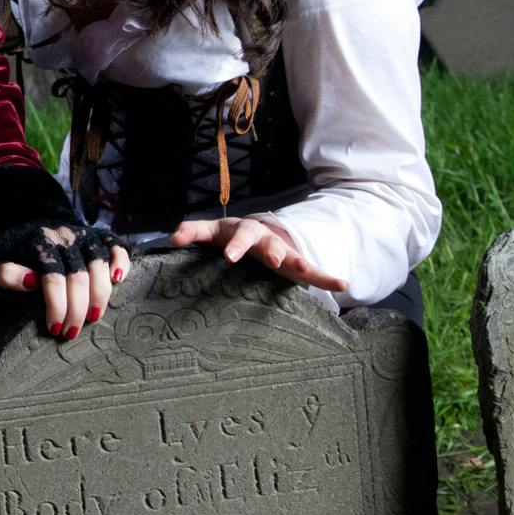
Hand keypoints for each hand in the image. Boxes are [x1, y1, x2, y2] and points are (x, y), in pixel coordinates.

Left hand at [0, 223, 131, 340]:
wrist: (26, 235)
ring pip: (99, 264)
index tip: (54, 328)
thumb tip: (31, 281)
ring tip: (93, 318)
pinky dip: (121, 261)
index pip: (52, 277)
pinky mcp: (98, 236)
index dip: (56, 305)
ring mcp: (83, 235)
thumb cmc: (14, 260)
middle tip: (72, 332)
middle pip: (78, 276)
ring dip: (100, 295)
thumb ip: (8, 274)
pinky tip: (118, 279)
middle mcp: (64, 236)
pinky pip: (115, 245)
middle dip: (77, 309)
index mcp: (39, 243)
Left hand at [171, 214, 347, 291]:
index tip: (229, 257)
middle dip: (270, 250)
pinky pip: (312, 271)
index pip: (235, 235)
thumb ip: (191, 231)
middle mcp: (264, 239)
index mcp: (242, 231)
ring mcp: (281, 251)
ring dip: (296, 261)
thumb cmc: (229, 236)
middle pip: (267, 242)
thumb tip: (172, 238)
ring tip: (303, 269)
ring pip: (290, 254)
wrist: (259, 234)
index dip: (233, 245)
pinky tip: (341, 283)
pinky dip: (327, 277)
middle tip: (274, 261)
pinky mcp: (296, 264)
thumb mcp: (210, 232)